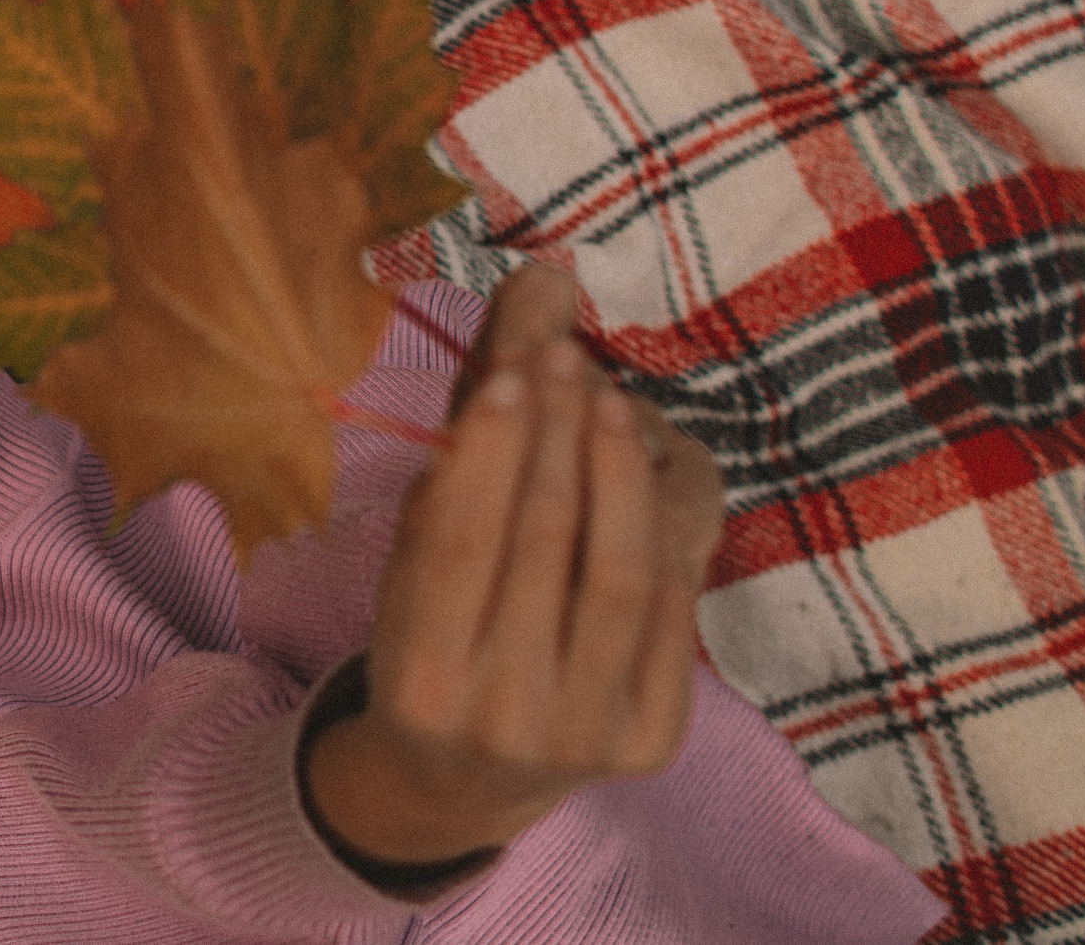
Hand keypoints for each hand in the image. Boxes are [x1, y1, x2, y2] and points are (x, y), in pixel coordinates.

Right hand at [303, 264, 724, 867]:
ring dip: (620, 463)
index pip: (460, 542)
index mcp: (420, 675)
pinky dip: (666, 520)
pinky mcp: (651, 739)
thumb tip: (529, 300)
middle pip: (546, 542)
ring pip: (623, 570)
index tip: (513, 373)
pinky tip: (650, 460)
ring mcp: (586, 733)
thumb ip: (460, 454)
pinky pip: (675, 606)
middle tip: (564, 353)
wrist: (466, 783)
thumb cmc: (430, 641)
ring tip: (606, 394)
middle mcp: (503, 713)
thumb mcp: (410, 562)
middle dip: (560, 430)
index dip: (491, 447)